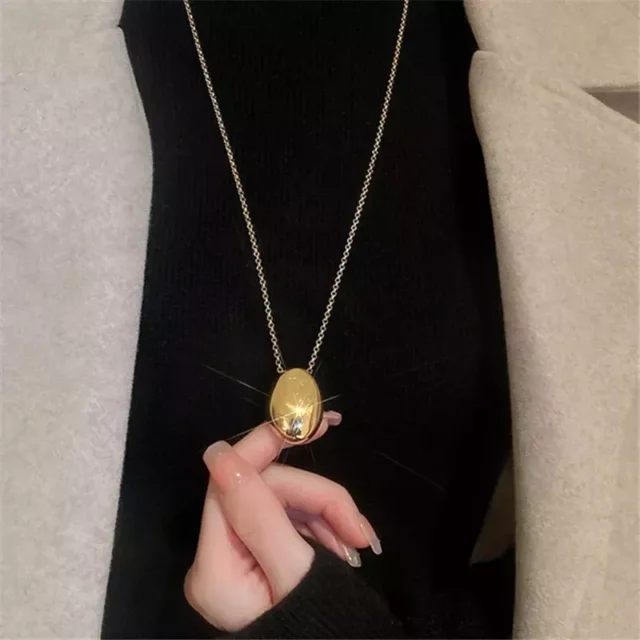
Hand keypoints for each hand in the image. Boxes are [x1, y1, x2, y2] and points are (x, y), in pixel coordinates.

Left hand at [184, 412, 381, 631]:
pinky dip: (323, 526)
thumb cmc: (317, 629)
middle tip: (359, 528)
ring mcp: (239, 558)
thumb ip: (260, 513)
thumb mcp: (295, 571)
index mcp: (216, 566)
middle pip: (266, 491)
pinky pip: (291, 522)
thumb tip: (218, 453)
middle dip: (318, 498)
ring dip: (327, 513)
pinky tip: (347, 544)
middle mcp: (219, 557)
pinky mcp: (260, 559)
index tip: (311, 424)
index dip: (267, 444)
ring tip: (359, 542)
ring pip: (284, 502)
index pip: (231, 480)